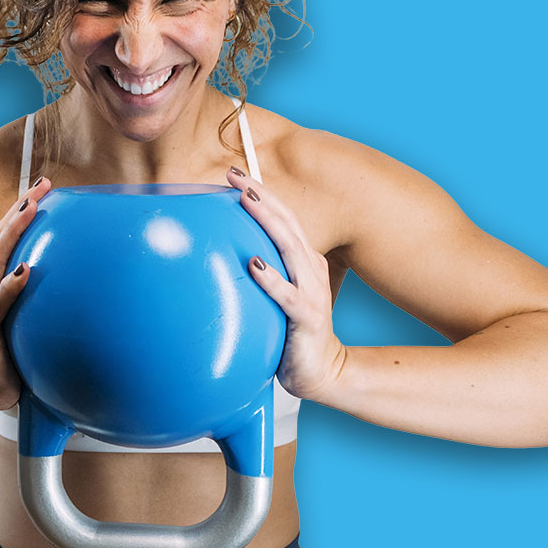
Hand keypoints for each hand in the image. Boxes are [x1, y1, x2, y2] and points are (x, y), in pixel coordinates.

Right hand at [0, 177, 50, 413]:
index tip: (44, 185)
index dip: (22, 208)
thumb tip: (76, 274)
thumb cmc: (7, 348)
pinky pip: (0, 305)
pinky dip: (11, 286)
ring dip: (13, 233)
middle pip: (0, 239)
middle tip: (40, 186)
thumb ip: (37, 294)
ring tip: (29, 209)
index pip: (6, 237)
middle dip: (19, 209)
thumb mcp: (22, 314)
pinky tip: (25, 271)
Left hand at [226, 166, 346, 402]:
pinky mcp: (308, 318)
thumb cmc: (294, 330)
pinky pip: (288, 295)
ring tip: (245, 200)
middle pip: (287, 224)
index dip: (261, 193)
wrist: (321, 372)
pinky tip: (254, 262)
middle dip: (261, 196)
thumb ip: (264, 272)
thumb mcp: (279, 294)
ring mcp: (312, 293)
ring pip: (290, 249)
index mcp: (305, 261)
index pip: (284, 219)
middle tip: (234, 176)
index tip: (234, 174)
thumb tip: (226, 252)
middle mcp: (311, 270)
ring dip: (267, 221)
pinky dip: (271, 277)